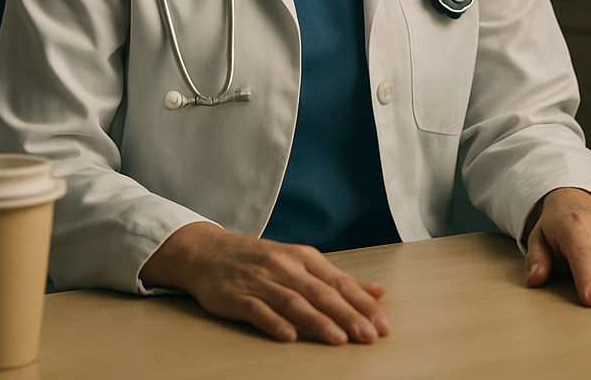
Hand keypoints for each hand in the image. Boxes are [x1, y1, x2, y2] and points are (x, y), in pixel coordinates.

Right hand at [139, 222, 389, 343]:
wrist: (208, 252)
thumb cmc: (260, 260)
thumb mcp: (300, 262)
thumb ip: (337, 279)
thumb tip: (378, 291)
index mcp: (303, 257)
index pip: (338, 282)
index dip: (362, 304)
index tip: (382, 324)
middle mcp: (284, 266)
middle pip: (320, 293)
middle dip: (347, 315)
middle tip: (369, 336)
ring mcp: (260, 280)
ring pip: (293, 302)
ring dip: (317, 321)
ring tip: (338, 339)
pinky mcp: (236, 295)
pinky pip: (257, 310)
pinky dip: (273, 322)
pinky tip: (288, 335)